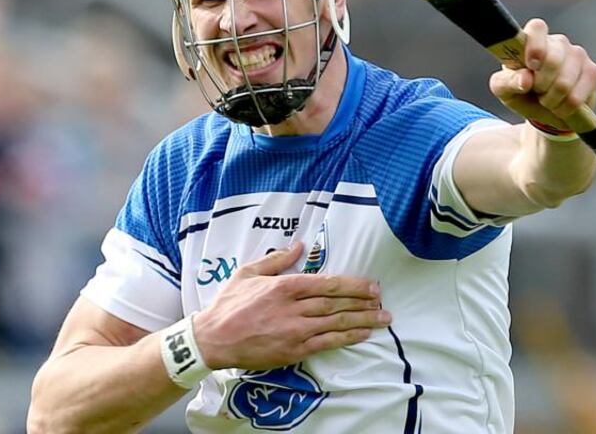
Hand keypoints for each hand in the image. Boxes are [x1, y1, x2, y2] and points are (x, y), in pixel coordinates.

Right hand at [192, 242, 390, 369]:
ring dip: (362, 320)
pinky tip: (363, 335)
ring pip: (335, 323)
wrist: (212, 339)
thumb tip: (299, 245)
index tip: (372, 286)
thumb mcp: (249, 273)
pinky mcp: (293, 351)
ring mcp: (295, 331)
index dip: (353, 285)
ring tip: (383, 319)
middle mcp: (293, 308)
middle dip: (364, 302)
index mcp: (285, 286)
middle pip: (336, 304)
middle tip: (383, 302)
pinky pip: (326, 343)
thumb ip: (277, 259)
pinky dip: (347, 338)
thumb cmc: (228, 304)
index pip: (328, 284)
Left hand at [489, 18, 595, 130]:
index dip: (535, 46)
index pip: (537, 28)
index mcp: (534, 39)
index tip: (531, 66)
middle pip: (553, 59)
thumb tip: (525, 79)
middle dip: (541, 85)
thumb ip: (507, 82)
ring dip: (552, 100)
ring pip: (565, 82)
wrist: (546, 112)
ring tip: (548, 100)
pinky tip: (562, 105)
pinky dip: (565, 107)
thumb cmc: (522, 94)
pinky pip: (578, 95)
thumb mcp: (505, 90)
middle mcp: (558, 42)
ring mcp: (578, 55)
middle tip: (537, 91)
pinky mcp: (593, 72)